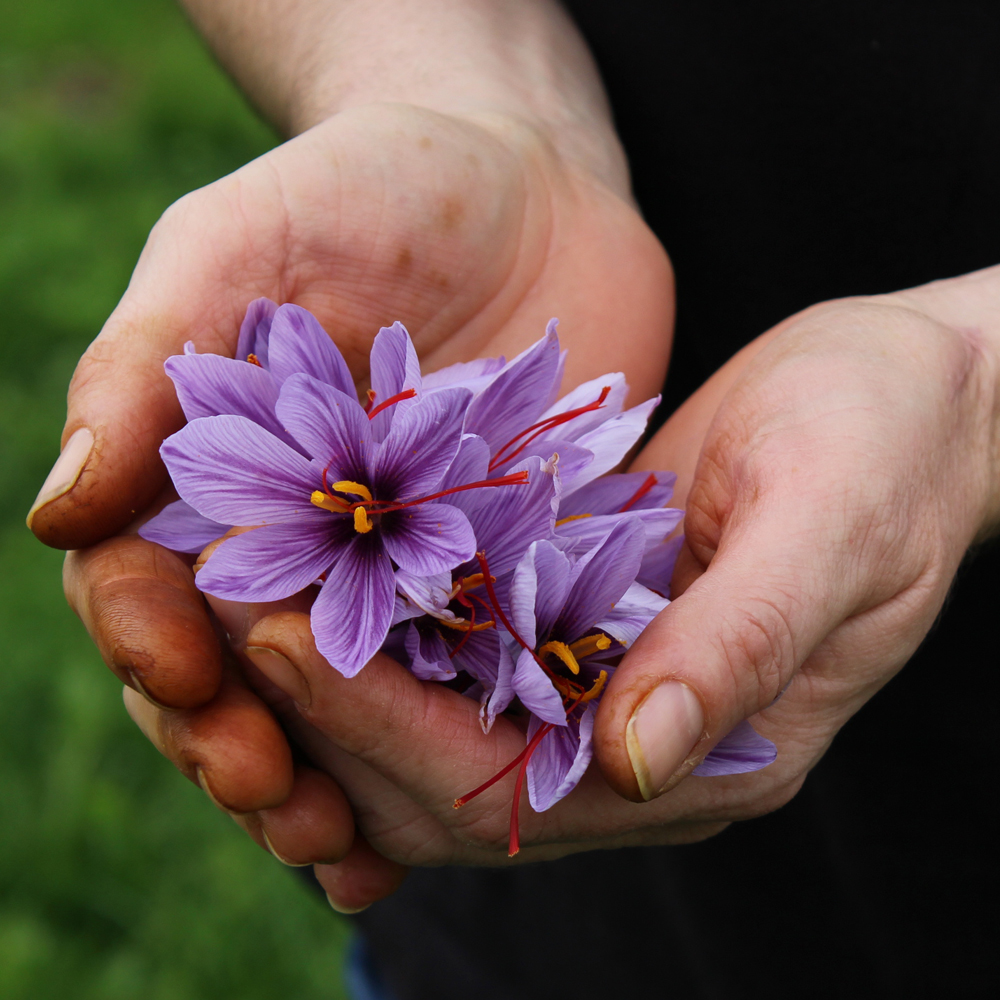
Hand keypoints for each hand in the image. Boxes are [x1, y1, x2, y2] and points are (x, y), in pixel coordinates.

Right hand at [44, 100, 670, 848]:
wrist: (531, 184)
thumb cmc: (375, 189)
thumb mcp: (244, 240)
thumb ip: (149, 365)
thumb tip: (59, 514)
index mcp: (210, 475)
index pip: (149, 590)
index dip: (154, 647)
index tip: (184, 681)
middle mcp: (299, 539)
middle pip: (242, 674)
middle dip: (244, 745)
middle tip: (279, 802)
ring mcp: (403, 567)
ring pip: (346, 705)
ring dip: (340, 782)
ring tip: (350, 846)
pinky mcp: (499, 571)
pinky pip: (463, 676)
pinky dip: (448, 746)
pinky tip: (456, 806)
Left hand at [148, 266, 998, 907]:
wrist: (913, 404)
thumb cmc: (888, 449)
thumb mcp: (829, 528)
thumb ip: (737, 648)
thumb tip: (635, 760)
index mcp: (708, 755)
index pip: (503, 785)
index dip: (378, 722)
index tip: (273, 635)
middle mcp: (641, 748)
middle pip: (439, 777)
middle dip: (325, 704)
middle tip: (223, 607)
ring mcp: (606, 692)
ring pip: (430, 724)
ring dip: (332, 672)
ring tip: (242, 588)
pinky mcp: (582, 626)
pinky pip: (456, 655)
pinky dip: (379, 627)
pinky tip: (318, 568)